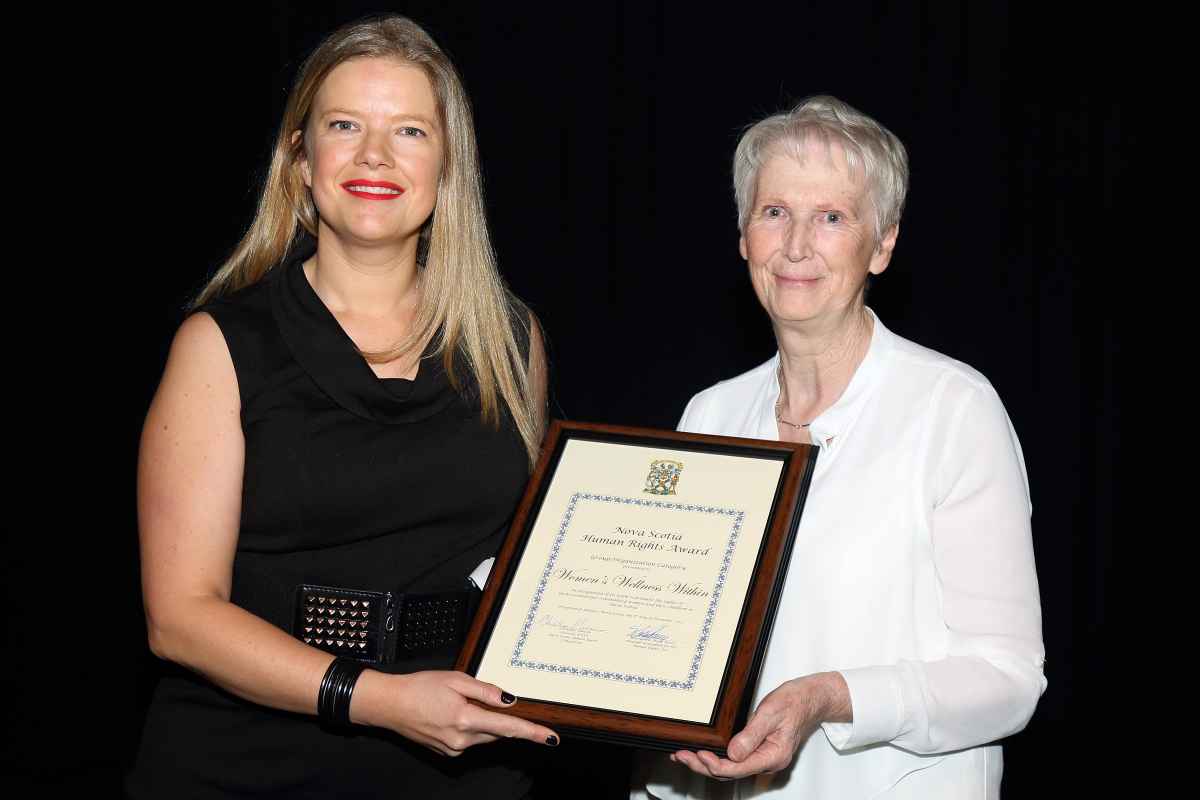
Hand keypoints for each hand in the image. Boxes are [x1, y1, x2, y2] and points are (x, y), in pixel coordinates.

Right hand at [352, 670, 559, 756]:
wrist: (390, 705)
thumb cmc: (419, 688)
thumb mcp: (456, 680)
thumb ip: (486, 691)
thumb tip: (510, 700)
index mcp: (466, 719)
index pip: (508, 727)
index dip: (532, 732)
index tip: (550, 737)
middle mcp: (461, 739)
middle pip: (496, 731)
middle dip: (497, 717)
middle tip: (476, 699)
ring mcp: (453, 748)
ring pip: (483, 735)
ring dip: (481, 721)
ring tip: (456, 703)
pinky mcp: (447, 751)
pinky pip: (469, 739)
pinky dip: (469, 727)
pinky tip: (451, 713)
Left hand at [671, 672, 849, 779]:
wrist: (809, 699)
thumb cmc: (794, 703)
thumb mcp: (770, 713)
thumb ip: (751, 735)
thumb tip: (732, 754)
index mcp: (773, 756)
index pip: (738, 768)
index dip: (715, 764)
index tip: (698, 755)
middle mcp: (767, 762)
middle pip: (730, 772)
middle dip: (703, 766)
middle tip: (681, 757)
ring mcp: (763, 758)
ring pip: (730, 769)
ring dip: (706, 764)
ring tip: (683, 757)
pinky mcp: (758, 752)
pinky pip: (735, 761)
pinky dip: (716, 758)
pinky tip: (702, 754)